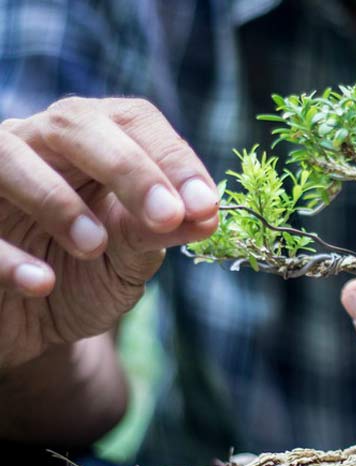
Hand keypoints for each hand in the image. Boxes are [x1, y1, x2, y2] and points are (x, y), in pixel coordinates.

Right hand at [0, 97, 218, 367]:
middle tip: (166, 215)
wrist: (32, 322)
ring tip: (95, 246)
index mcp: (93, 141)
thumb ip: (159, 232)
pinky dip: (5, 254)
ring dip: (55, 199)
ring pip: (5, 154)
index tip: (204, 206)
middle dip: (127, 167)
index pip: (134, 121)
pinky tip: (42, 283)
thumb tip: (206, 215)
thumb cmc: (85, 275)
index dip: (172, 158)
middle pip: (74, 123)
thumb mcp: (129, 257)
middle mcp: (38, 143)